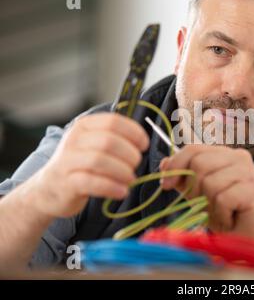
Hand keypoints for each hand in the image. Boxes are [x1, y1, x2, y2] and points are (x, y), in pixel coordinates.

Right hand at [27, 113, 148, 217]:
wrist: (49, 189)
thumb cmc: (80, 164)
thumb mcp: (93, 144)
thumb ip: (115, 138)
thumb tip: (143, 141)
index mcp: (85, 126)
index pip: (113, 121)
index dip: (134, 133)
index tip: (143, 145)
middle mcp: (74, 140)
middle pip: (109, 141)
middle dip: (129, 155)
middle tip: (135, 166)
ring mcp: (68, 161)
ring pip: (100, 161)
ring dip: (122, 172)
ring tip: (131, 179)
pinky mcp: (67, 183)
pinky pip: (92, 182)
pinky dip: (112, 187)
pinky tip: (122, 191)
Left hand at [159, 145, 253, 243]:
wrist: (249, 236)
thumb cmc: (224, 213)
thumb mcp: (197, 193)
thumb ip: (183, 177)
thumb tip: (164, 163)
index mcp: (225, 153)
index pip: (193, 149)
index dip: (176, 165)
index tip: (166, 185)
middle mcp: (239, 157)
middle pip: (199, 164)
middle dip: (194, 189)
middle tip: (205, 205)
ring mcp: (248, 172)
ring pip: (210, 182)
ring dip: (209, 205)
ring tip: (220, 213)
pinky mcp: (253, 190)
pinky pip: (222, 198)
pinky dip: (221, 214)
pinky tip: (229, 218)